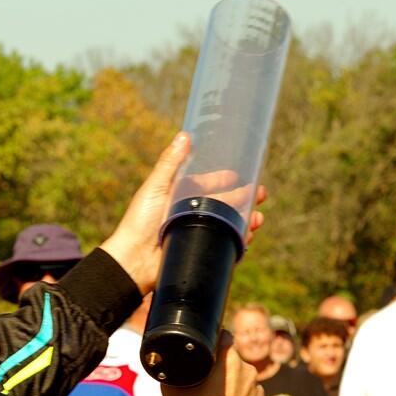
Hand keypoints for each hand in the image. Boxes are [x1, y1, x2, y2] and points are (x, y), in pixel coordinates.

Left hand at [101, 133, 266, 293]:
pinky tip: (248, 235)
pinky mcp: (201, 250)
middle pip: (223, 203)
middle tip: (260, 193)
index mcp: (179, 196)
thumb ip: (170, 163)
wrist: (134, 260)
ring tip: (258, 217)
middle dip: (243, 198)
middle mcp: (190, 213)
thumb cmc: (140, 221)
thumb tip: (184, 135)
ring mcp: (196, 232)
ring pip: (227, 223)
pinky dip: (239, 239)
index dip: (223, 179)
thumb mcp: (155, 187)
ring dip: (245, 219)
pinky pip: (225, 244)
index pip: (207, 184)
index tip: (240, 174)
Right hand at [162, 330, 264, 395]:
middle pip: (232, 359)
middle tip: (204, 380)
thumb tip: (165, 362)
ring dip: (231, 383)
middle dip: (220, 366)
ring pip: (241, 378)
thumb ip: (171, 370)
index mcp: (230, 361)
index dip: (213, 339)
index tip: (204, 348)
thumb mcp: (173, 390)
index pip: (224, 337)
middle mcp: (248, 372)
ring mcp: (257, 391)